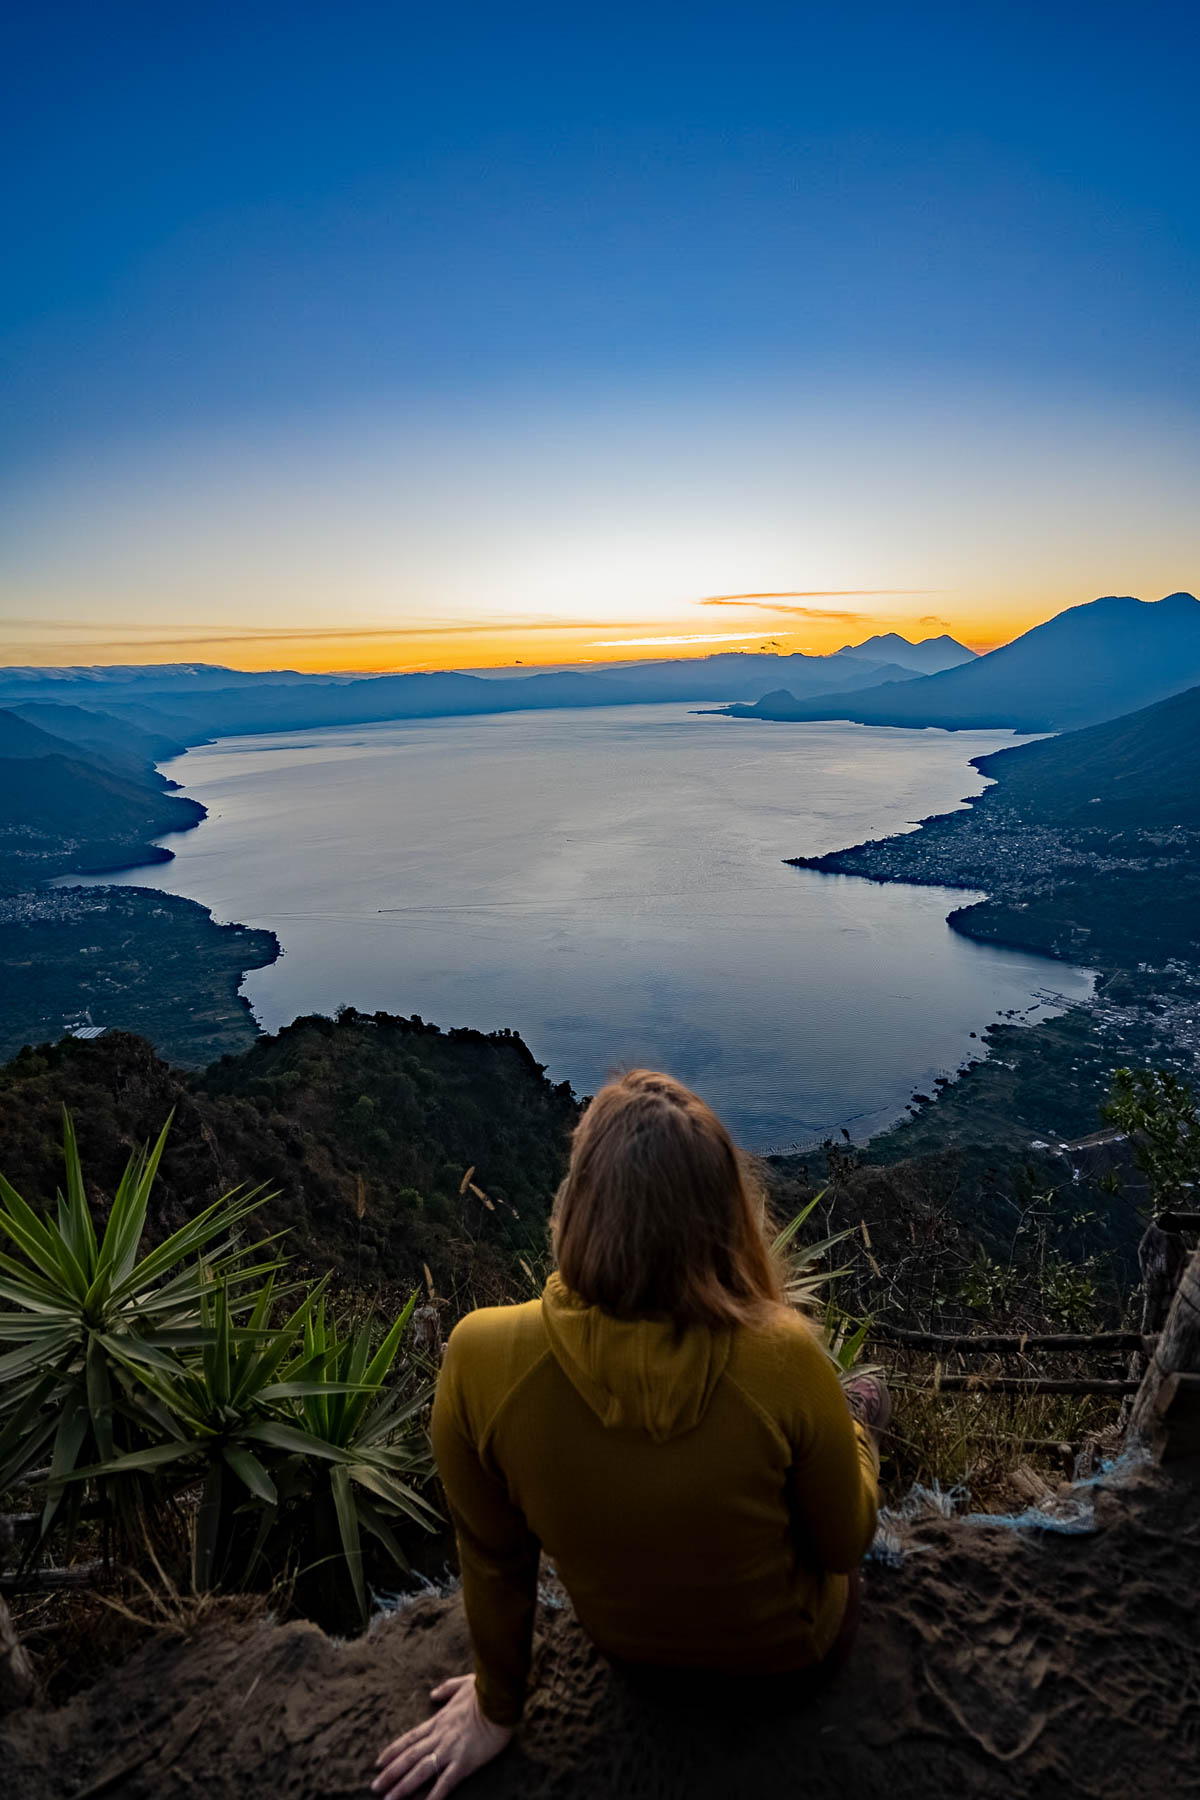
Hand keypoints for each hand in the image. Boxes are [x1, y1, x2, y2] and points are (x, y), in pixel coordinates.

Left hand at [372, 1673, 513, 1798]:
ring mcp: (450, 1750)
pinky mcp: (464, 1762)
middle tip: (374, 1787)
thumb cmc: (485, 1690)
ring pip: (420, 1771)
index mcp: (438, 1720)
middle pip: (409, 1757)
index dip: (393, 1751)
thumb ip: (446, 1689)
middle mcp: (439, 1736)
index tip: (378, 1763)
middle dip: (390, 1773)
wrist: (499, 1699)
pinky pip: (445, 1782)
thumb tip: (434, 1693)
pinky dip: (433, 1796)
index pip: (410, 1738)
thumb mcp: (462, 1684)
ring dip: (402, 1786)